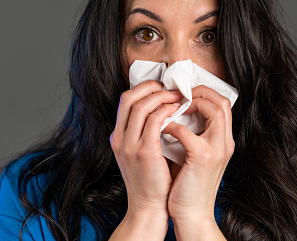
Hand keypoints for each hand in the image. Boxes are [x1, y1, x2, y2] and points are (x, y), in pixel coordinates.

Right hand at [109, 80, 182, 239]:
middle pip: (130, 97)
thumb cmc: (151, 181)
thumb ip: (145, 133)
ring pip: (142, 105)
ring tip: (178, 96)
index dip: (143, 88)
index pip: (125, 100)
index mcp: (118, 137)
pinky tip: (178, 110)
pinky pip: (155, 120)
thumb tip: (163, 110)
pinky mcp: (144, 151)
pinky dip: (167, 110)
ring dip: (163, 96)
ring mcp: (129, 144)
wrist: (148, 208)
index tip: (161, 87)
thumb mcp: (140, 153)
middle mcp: (119, 138)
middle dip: (152, 87)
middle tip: (171, 87)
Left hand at [162, 85, 233, 238]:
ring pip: (214, 109)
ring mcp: (216, 149)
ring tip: (173, 109)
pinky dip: (172, 125)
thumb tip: (176, 113)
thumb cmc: (187, 185)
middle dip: (200, 92)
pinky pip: (187, 131)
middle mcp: (225, 143)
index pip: (223, 104)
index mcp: (224, 141)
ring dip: (191, 104)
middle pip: (223, 102)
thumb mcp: (196, 156)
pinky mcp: (202, 157)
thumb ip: (193, 135)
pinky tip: (162, 129)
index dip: (205, 94)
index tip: (185, 94)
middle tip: (179, 95)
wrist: (191, 214)